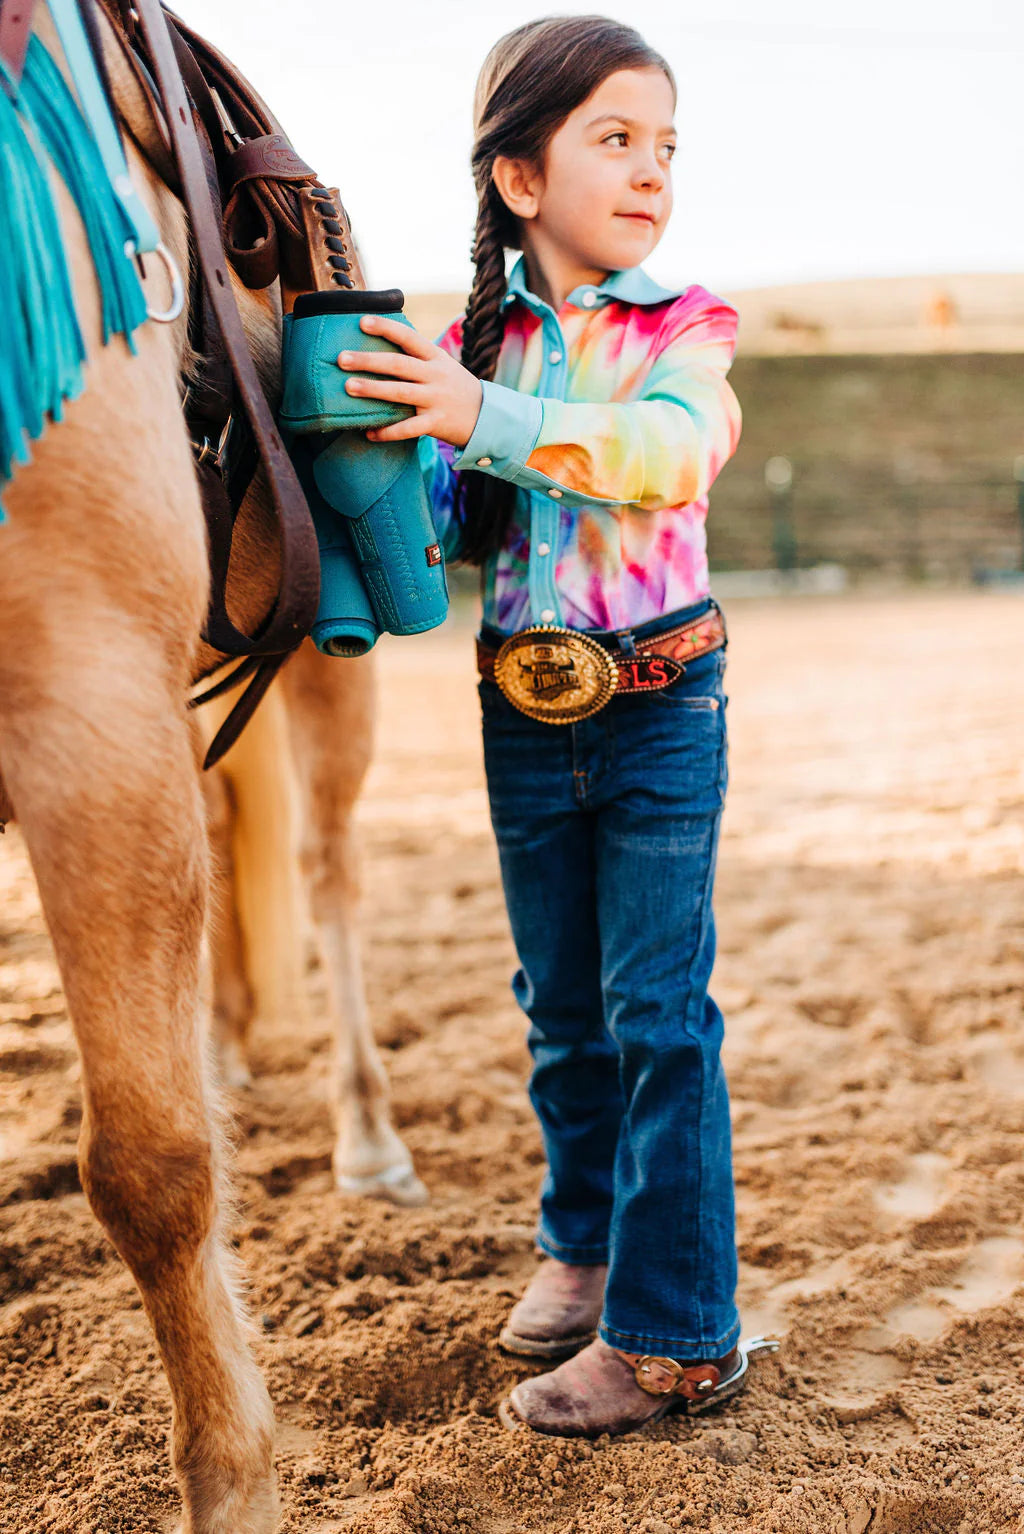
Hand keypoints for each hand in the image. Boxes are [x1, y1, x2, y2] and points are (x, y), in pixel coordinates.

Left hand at [336, 316, 482, 446]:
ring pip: (400, 393)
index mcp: (435, 357)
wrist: (487, 416)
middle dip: (369, 360)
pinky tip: (369, 433)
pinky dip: (388, 432)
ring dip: (373, 390)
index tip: (361, 321)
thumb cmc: (454, 387)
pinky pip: (408, 429)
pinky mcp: (436, 423)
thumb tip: (379, 342)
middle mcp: (435, 375)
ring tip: (348, 387)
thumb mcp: (441, 364)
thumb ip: (416, 356)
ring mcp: (436, 399)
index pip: (408, 337)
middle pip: (399, 364)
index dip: (386, 328)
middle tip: (342, 358)